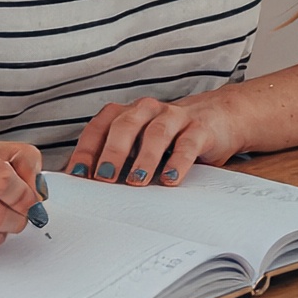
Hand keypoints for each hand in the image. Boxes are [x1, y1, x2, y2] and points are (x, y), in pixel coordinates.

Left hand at [66, 92, 244, 188]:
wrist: (220, 116)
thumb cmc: (171, 136)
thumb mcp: (141, 143)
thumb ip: (118, 159)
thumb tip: (86, 186)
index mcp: (128, 113)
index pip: (100, 127)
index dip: (87, 149)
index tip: (78, 175)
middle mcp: (148, 111)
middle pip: (125, 125)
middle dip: (112, 152)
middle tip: (103, 178)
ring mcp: (175, 117)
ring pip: (156, 132)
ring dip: (144, 158)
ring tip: (136, 181)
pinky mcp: (200, 128)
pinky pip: (188, 143)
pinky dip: (178, 161)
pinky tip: (170, 178)